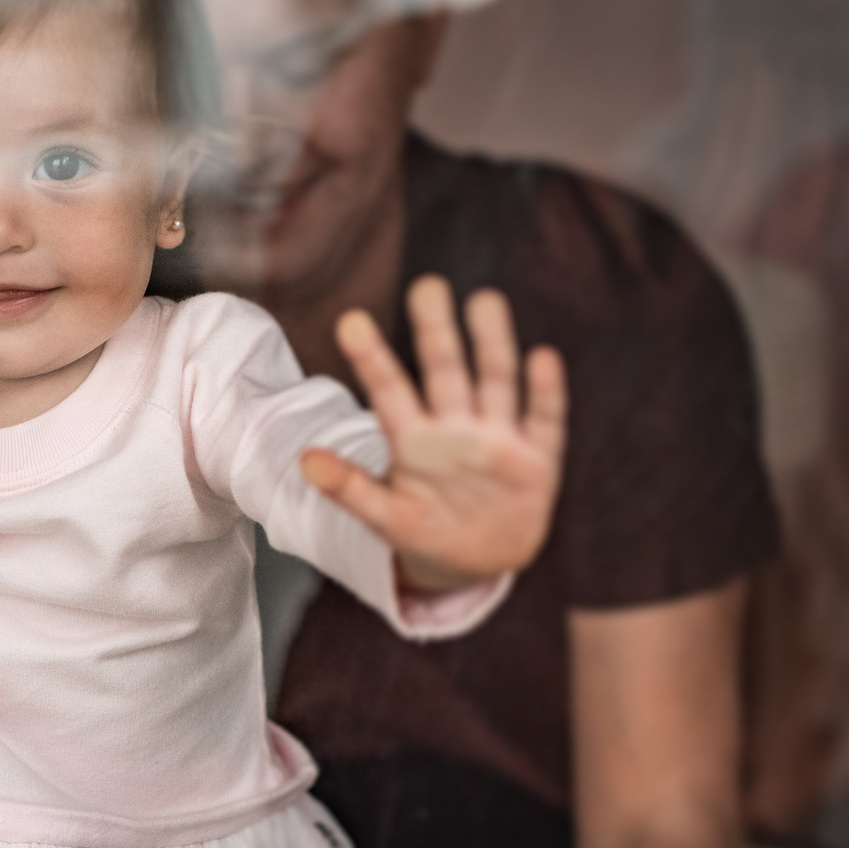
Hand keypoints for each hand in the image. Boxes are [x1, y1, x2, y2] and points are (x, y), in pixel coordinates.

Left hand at [300, 275, 566, 592]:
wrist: (479, 560)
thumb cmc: (424, 529)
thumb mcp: (385, 518)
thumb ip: (350, 490)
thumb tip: (304, 460)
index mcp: (413, 438)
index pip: (389, 391)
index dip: (372, 359)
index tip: (350, 321)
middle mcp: (455, 426)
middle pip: (445, 372)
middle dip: (436, 332)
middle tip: (425, 286)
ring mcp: (497, 438)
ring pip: (496, 381)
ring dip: (492, 344)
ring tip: (484, 300)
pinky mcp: (537, 458)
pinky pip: (543, 420)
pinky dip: (545, 392)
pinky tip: (543, 357)